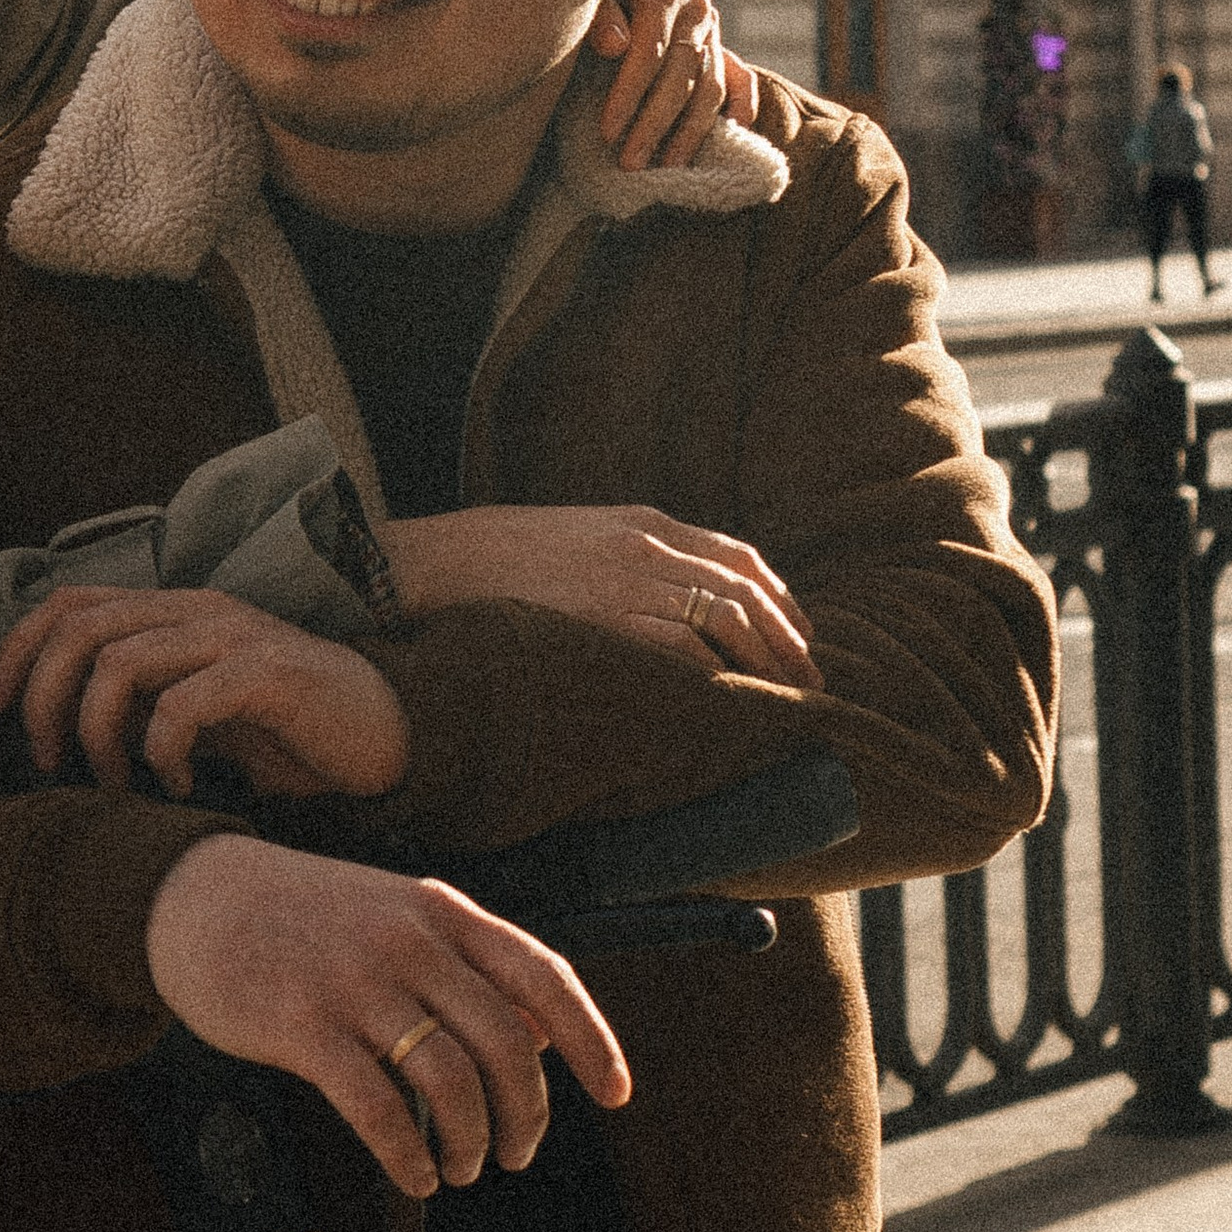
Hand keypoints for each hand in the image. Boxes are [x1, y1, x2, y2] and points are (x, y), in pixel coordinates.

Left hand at [0, 586, 410, 798]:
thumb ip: (137, 700)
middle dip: (43, 699)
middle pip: (80, 629)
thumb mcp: (194, 709)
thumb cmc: (283, 730)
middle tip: (49, 762)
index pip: (68, 604)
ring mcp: (234, 637)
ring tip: (112, 782)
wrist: (384, 735)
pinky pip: (181, 706)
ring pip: (120, 663)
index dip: (17, 651)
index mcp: (173, 611)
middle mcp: (197, 611)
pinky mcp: (268, 675)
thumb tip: (55, 726)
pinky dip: (160, 752)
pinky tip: (174, 785)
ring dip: (97, 734)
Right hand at [146, 832, 631, 1194]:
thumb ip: (467, 968)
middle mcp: (408, 941)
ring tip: (464, 1169)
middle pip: (504, 1044)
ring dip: (470, 1142)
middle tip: (517, 1154)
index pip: (544, 977)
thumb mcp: (397, 917)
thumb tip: (543, 1043)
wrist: (196, 895)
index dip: (593, 1041)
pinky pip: (377, 1107)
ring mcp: (355, 981)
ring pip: (449, 1081)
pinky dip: (409, 1156)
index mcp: (442, 911)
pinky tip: (415, 1176)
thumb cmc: (308, 918)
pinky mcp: (302, 1026)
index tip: (617, 1095)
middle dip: (526, 1115)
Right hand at [381, 505, 823, 688]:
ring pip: (731, 624)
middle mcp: (648, 546)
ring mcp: (631, 583)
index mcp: (640, 523)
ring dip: (767, 668)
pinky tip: (734, 708)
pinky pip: (690, 652)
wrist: (421, 569)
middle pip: (749, 594)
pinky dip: (722, 679)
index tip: (798, 638)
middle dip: (789, 643)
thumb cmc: (482, 564)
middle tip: (809, 686)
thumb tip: (649, 605)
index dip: (781, 603)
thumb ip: (615, 563)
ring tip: (784, 707)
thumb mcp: (564, 542)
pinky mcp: (611, 622)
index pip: (739, 558)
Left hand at [590, 0, 760, 168]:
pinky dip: (741, 109)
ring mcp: (712, 29)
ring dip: (690, 132)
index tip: (607, 133)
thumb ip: (597, 14)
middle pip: (682, 76)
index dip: (629, 95)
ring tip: (666, 167)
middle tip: (631, 163)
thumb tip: (617, 46)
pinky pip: (742, 80)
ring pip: (710, 87)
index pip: (649, 51)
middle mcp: (696, 8)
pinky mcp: (721, 45)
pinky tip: (731, 138)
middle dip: (655, 124)